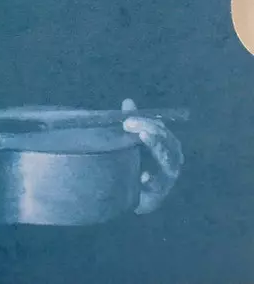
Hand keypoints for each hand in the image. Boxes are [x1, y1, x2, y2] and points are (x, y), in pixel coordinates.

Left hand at [121, 98, 184, 214]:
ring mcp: (167, 178)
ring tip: (142, 137)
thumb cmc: (133, 165)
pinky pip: (159, 186)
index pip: (161, 129)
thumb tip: (128, 101)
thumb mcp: (130, 142)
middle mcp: (171, 160)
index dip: (146, 121)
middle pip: (166, 141)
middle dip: (150, 129)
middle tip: (128, 124)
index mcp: (166, 145)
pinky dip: (153, 180)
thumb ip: (132, 123)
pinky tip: (144, 176)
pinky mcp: (159, 195)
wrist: (126, 197)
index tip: (127, 119)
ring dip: (156, 146)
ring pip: (167, 160)